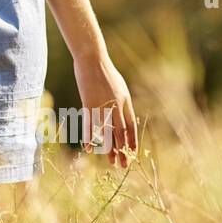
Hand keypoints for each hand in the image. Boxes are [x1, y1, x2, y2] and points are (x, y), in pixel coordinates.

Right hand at [73, 52, 137, 167]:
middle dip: (123, 150)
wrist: (91, 58)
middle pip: (121, 132)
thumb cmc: (103, 70)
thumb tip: (122, 114)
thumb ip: (121, 100)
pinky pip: (90, 125)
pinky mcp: (89, 104)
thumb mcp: (118, 85)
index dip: (132, 140)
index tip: (132, 153)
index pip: (131, 126)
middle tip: (123, 164)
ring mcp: (102, 105)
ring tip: (111, 161)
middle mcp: (116, 105)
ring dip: (109, 149)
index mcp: (125, 100)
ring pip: (107, 132)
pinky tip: (89, 149)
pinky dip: (89, 138)